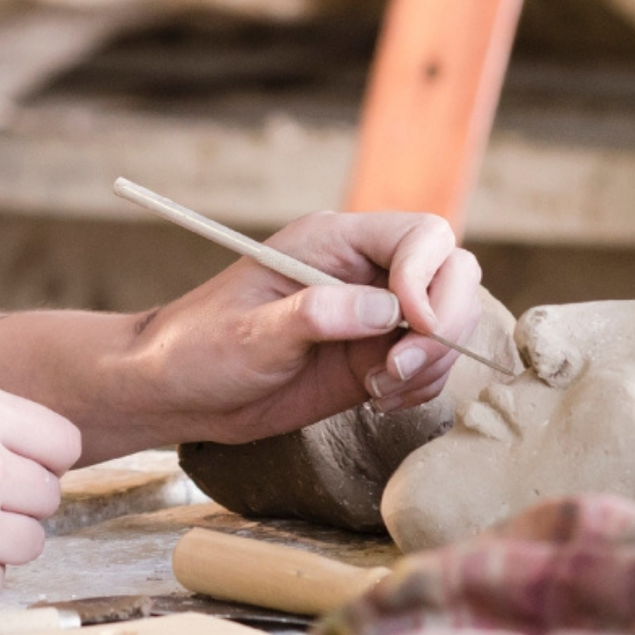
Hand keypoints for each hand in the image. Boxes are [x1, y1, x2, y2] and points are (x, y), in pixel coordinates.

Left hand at [114, 211, 483, 447]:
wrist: (182, 392)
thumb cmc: (202, 349)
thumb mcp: (251, 333)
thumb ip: (315, 316)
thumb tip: (384, 309)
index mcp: (332, 242)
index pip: (419, 234)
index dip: (429, 276)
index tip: (413, 324)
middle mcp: (362, 270)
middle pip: (451, 273)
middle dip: (445, 323)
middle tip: (398, 369)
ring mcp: (373, 314)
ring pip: (448, 322)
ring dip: (432, 362)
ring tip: (379, 390)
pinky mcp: (375, 355)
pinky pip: (429, 364)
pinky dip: (420, 385)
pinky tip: (378, 400)